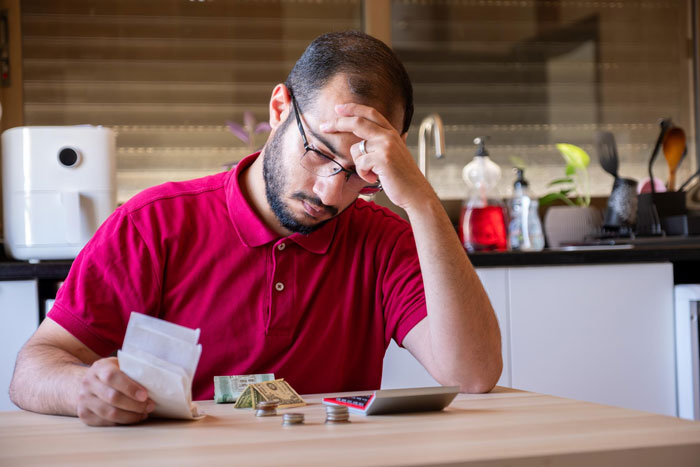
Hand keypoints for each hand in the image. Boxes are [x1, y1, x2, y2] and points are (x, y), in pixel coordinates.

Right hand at [77, 357, 153, 425]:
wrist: (85, 382)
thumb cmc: (111, 373)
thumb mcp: (119, 364)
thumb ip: (132, 369)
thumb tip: (155, 378)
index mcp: (99, 368)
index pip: (113, 377)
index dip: (130, 387)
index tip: (145, 395)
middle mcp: (88, 383)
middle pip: (113, 398)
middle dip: (135, 405)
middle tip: (150, 406)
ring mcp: (83, 400)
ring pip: (109, 413)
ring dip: (130, 416)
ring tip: (144, 413)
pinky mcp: (84, 414)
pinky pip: (105, 422)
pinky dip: (122, 422)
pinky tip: (133, 418)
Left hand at [320, 103, 436, 210]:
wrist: (416, 193)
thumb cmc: (402, 177)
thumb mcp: (394, 154)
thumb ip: (381, 143)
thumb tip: (364, 139)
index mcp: (391, 133)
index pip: (370, 113)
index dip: (353, 108)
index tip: (338, 108)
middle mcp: (389, 136)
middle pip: (357, 122)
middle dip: (338, 123)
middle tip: (324, 127)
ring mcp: (386, 146)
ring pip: (356, 149)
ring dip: (359, 165)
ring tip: (372, 174)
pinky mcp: (382, 158)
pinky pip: (360, 164)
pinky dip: (363, 174)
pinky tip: (374, 178)